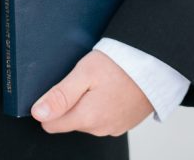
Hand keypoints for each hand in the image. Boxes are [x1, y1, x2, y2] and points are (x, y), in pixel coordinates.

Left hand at [30, 49, 153, 136]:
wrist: (155, 64)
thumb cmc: (119, 65)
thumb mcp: (84, 73)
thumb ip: (60, 96)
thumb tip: (38, 113)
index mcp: (87, 118)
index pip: (50, 124)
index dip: (49, 104)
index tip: (58, 87)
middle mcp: (99, 129)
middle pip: (69, 120)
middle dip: (69, 101)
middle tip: (81, 78)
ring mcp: (113, 128)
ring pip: (86, 119)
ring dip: (86, 102)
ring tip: (98, 80)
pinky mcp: (124, 123)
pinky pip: (102, 117)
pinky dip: (102, 104)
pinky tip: (109, 87)